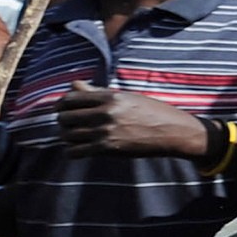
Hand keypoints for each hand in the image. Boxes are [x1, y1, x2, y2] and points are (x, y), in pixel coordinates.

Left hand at [56, 83, 206, 157]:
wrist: (174, 132)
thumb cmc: (152, 112)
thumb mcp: (127, 97)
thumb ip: (97, 92)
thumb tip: (73, 84)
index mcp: (110, 97)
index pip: (70, 98)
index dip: (62, 104)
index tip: (64, 110)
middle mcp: (105, 112)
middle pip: (65, 117)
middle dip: (64, 122)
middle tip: (71, 125)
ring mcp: (105, 131)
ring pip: (67, 135)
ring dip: (68, 137)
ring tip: (76, 138)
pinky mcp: (107, 149)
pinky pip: (74, 152)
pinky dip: (72, 152)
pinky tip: (80, 150)